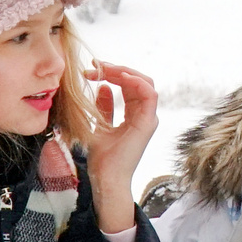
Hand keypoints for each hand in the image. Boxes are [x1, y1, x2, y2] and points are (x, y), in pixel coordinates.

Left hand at [82, 60, 158, 231]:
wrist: (105, 176)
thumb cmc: (102, 157)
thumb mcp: (98, 124)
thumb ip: (103, 106)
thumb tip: (102, 87)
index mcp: (134, 115)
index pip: (128, 85)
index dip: (112, 73)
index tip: (92, 69)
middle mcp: (143, 115)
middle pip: (137, 81)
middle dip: (117, 69)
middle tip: (96, 65)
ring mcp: (148, 118)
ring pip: (145, 83)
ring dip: (125, 72)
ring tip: (106, 68)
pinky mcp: (148, 123)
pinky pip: (149, 95)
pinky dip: (137, 82)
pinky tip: (120, 76)